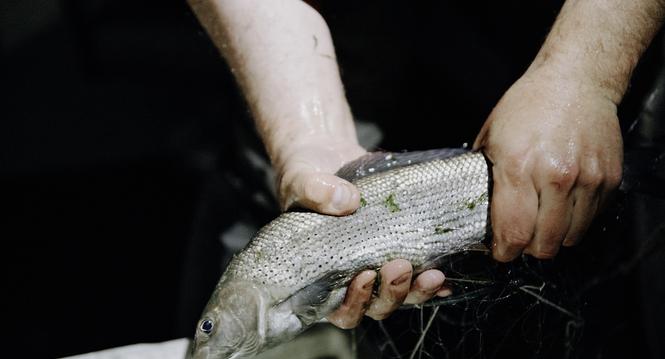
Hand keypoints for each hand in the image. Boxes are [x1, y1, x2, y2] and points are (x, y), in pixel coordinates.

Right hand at [273, 136, 448, 327]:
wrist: (327, 156)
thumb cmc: (305, 175)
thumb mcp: (302, 179)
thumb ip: (315, 190)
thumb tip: (346, 201)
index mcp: (321, 273)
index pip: (339, 309)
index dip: (355, 302)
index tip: (365, 275)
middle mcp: (351, 275)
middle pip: (376, 306)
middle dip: (392, 294)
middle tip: (399, 266)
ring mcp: (378, 262)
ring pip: (402, 295)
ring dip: (418, 290)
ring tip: (433, 274)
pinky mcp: (400, 246)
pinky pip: (420, 273)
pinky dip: (436, 281)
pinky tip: (447, 275)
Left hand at [473, 67, 622, 261]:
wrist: (576, 80)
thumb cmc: (529, 104)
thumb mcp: (491, 135)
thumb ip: (485, 175)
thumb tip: (478, 208)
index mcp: (519, 167)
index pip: (513, 232)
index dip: (505, 251)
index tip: (501, 252)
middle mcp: (555, 177)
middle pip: (544, 243)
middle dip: (528, 249)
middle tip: (520, 239)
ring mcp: (586, 179)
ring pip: (570, 237)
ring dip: (553, 238)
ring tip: (542, 223)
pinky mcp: (608, 179)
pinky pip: (591, 219)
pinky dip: (576, 222)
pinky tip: (563, 206)